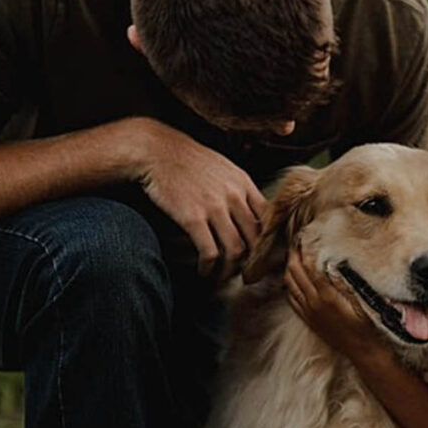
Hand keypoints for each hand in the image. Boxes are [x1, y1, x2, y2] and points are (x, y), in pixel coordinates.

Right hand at [132, 118, 265, 280]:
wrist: (158, 151)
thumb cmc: (189, 160)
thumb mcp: (224, 167)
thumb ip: (239, 189)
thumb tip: (250, 212)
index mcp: (244, 183)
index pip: (269, 218)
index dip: (268, 241)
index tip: (262, 254)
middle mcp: (234, 196)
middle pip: (255, 238)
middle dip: (253, 262)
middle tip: (246, 274)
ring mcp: (214, 208)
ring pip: (236, 250)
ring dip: (230, 270)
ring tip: (223, 276)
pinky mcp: (193, 218)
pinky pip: (210, 252)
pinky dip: (209, 267)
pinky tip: (204, 270)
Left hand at [284, 247, 384, 361]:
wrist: (363, 351)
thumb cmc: (367, 323)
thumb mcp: (359, 298)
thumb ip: (342, 280)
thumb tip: (330, 260)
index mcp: (326, 295)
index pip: (308, 264)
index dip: (305, 248)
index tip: (306, 235)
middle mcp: (313, 302)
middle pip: (294, 271)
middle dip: (293, 253)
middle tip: (297, 240)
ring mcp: (308, 312)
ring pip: (289, 283)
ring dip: (289, 267)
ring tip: (294, 254)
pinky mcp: (307, 319)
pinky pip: (291, 298)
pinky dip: (289, 284)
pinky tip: (294, 278)